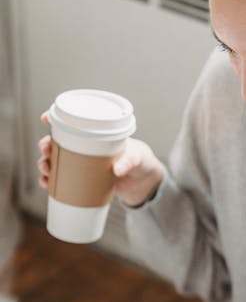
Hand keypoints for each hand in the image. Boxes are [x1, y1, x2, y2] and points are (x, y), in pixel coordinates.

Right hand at [37, 112, 164, 207]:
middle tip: (46, 152)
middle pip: (58, 141)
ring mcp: (83, 162)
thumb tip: (117, 170)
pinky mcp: (83, 179)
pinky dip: (52, 181)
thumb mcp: (137, 158)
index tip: (45, 118)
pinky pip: (62, 178)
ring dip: (46, 163)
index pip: (74, 121)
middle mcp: (87, 146)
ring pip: (57, 160)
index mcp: (97, 134)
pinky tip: (47, 184)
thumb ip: (129, 161)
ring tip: (46, 170)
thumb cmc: (141, 161)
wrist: (144, 182)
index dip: (56, 117)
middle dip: (46, 144)